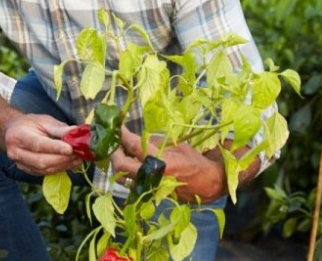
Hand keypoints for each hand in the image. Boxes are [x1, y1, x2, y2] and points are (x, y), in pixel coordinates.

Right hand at [4, 114, 81, 175]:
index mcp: (18, 136)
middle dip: (62, 158)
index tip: (71, 148)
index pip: (38, 144)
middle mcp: (16, 152)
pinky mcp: (27, 171)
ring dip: (63, 165)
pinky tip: (69, 162)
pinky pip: (45, 173)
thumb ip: (60, 129)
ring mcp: (20, 164)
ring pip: (45, 169)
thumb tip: (77, 133)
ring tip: (77, 158)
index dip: (55, 148)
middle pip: (41, 161)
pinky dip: (59, 168)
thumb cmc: (30, 123)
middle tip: (78, 153)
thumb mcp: (44, 121)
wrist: (15, 131)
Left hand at [110, 126, 225, 202]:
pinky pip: (131, 184)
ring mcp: (149, 188)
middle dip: (113, 151)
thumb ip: (155, 142)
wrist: (208, 184)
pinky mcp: (149, 194)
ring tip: (121, 152)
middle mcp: (153, 177)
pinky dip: (126, 172)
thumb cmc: (194, 161)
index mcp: (162, 162)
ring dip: (117, 163)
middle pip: (120, 165)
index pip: (134, 146)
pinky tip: (130, 163)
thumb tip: (136, 139)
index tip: (116, 126)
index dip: (122, 134)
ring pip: (122, 177)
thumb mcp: (177, 145)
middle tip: (114, 142)